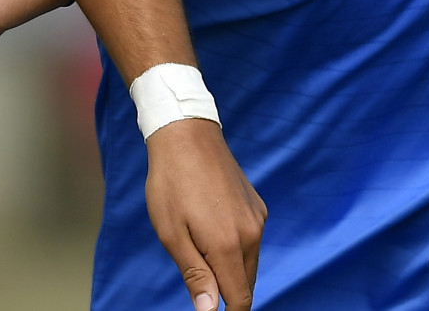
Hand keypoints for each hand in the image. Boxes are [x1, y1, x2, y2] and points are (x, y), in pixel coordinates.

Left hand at [145, 118, 266, 310]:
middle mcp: (252, 234)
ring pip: (248, 262)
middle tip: (195, 276)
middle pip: (246, 284)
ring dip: (228, 266)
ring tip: (195, 240)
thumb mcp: (171, 233)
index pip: (239, 299)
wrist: (186, 134)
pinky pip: (250, 239)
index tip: (208, 309)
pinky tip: (208, 224)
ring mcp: (258, 218)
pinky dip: (233, 245)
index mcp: (229, 245)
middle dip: (224, 289)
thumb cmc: (170, 183)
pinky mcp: (257, 206)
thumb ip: (195, 274)